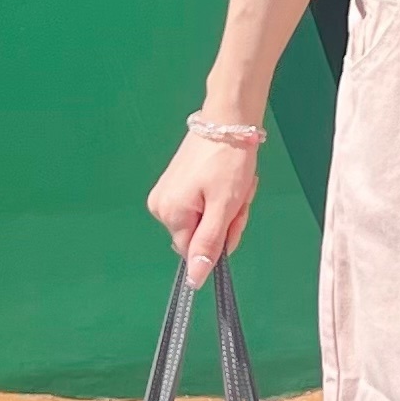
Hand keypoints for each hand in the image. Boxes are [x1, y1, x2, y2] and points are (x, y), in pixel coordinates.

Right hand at [146, 126, 259, 288]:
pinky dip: (220, 195)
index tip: (235, 213)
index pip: (196, 250)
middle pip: (200, 234)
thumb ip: (209, 245)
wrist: (228, 119)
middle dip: (226, 219)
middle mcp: (161, 206)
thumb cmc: (227, 161)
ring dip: (226, 206)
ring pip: (204, 218)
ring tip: (235, 183)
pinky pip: (201, 203)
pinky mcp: (176, 182)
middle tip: (239, 195)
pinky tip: (227, 177)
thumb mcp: (224, 208)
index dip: (221, 237)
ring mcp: (167, 193)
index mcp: (170, 214)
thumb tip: (194, 281)